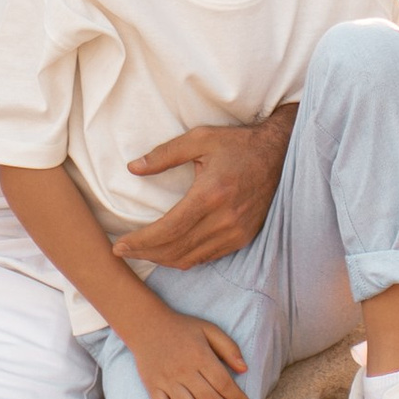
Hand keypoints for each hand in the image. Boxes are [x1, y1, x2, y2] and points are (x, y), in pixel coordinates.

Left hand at [112, 110, 293, 270]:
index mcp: (211, 195)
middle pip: (175, 249)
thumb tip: (133, 168)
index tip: (119, 246)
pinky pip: (207, 257)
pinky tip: (169, 251)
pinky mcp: (243, 238)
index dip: (141, 242)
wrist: (279, 155)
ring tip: (142, 252)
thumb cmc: (237, 144)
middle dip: (145, 254)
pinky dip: (184, 258)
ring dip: (162, 259)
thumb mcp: (200, 139)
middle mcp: (224, 219)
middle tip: (123, 251)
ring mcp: (236, 232)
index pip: (168, 230)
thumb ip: (165, 154)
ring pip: (190, 258)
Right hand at [131, 307, 250, 398]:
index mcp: (200, 356)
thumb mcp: (209, 329)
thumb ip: (229, 347)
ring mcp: (167, 381)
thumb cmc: (182, 328)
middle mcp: (184, 371)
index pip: (223, 382)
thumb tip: (244, 369)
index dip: (237, 397)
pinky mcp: (153, 387)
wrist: (146, 324)